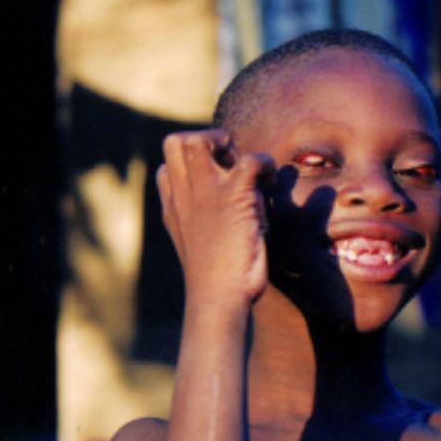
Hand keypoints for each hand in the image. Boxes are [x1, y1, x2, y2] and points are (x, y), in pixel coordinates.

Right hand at [158, 130, 274, 308]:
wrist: (219, 300)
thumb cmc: (216, 281)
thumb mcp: (201, 247)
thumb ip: (202, 221)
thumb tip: (225, 210)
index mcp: (175, 206)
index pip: (169, 164)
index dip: (195, 163)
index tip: (218, 179)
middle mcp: (184, 195)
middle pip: (176, 142)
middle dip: (207, 142)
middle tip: (231, 167)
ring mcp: (206, 194)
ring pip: (201, 140)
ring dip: (231, 147)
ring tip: (249, 173)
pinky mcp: (234, 198)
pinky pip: (250, 160)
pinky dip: (265, 165)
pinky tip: (271, 183)